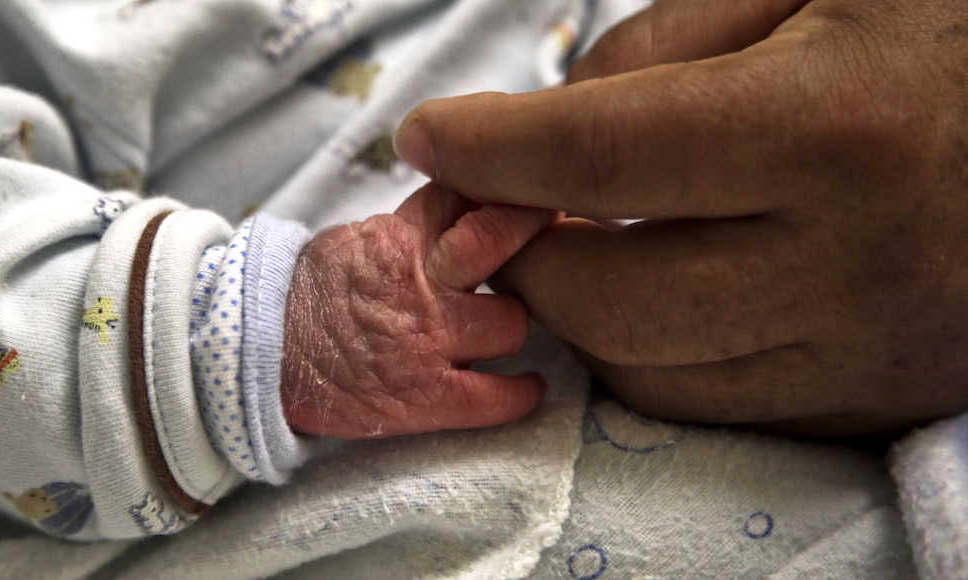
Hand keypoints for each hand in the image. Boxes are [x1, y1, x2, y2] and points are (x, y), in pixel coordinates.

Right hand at [281, 184, 551, 438]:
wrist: (259, 354)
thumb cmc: (308, 296)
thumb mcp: (355, 240)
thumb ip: (411, 227)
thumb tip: (462, 205)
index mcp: (401, 237)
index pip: (468, 193)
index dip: (504, 191)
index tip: (534, 189)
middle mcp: (423, 282)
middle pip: (503, 241)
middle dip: (528, 238)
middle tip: (549, 242)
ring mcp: (428, 340)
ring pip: (512, 322)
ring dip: (512, 326)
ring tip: (506, 329)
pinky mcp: (426, 396)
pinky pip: (496, 397)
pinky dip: (519, 395)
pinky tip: (528, 389)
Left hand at [392, 0, 967, 434]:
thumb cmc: (939, 37)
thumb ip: (658, 48)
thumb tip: (543, 134)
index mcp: (837, 131)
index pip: (603, 157)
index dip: (492, 149)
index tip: (430, 138)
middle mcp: (851, 268)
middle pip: (610, 300)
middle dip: (520, 257)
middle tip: (494, 209)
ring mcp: (864, 355)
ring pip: (648, 374)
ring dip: (577, 313)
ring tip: (575, 243)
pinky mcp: (870, 403)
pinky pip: (711, 406)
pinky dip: (648, 353)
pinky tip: (658, 287)